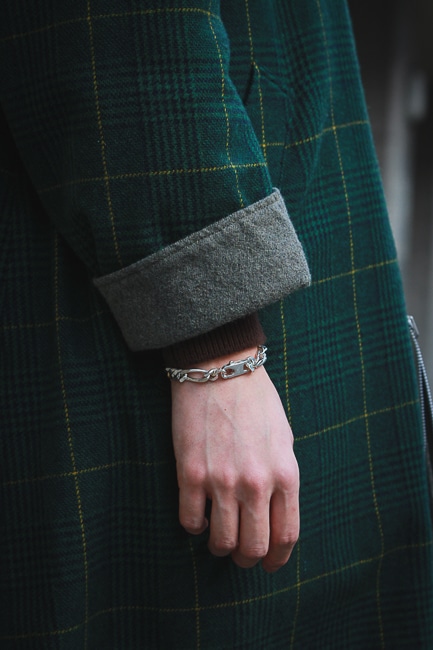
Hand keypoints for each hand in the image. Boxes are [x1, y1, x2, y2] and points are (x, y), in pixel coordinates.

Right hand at [170, 347, 298, 571]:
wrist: (220, 369)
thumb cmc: (256, 400)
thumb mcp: (284, 438)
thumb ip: (283, 477)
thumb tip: (275, 510)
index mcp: (285, 474)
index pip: (286, 535)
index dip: (277, 559)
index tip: (269, 564)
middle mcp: (256, 484)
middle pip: (254, 547)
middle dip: (248, 559)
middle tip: (241, 554)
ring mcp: (221, 481)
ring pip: (222, 542)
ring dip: (220, 547)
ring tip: (217, 537)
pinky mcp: (190, 474)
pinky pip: (190, 521)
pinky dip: (194, 527)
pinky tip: (198, 517)